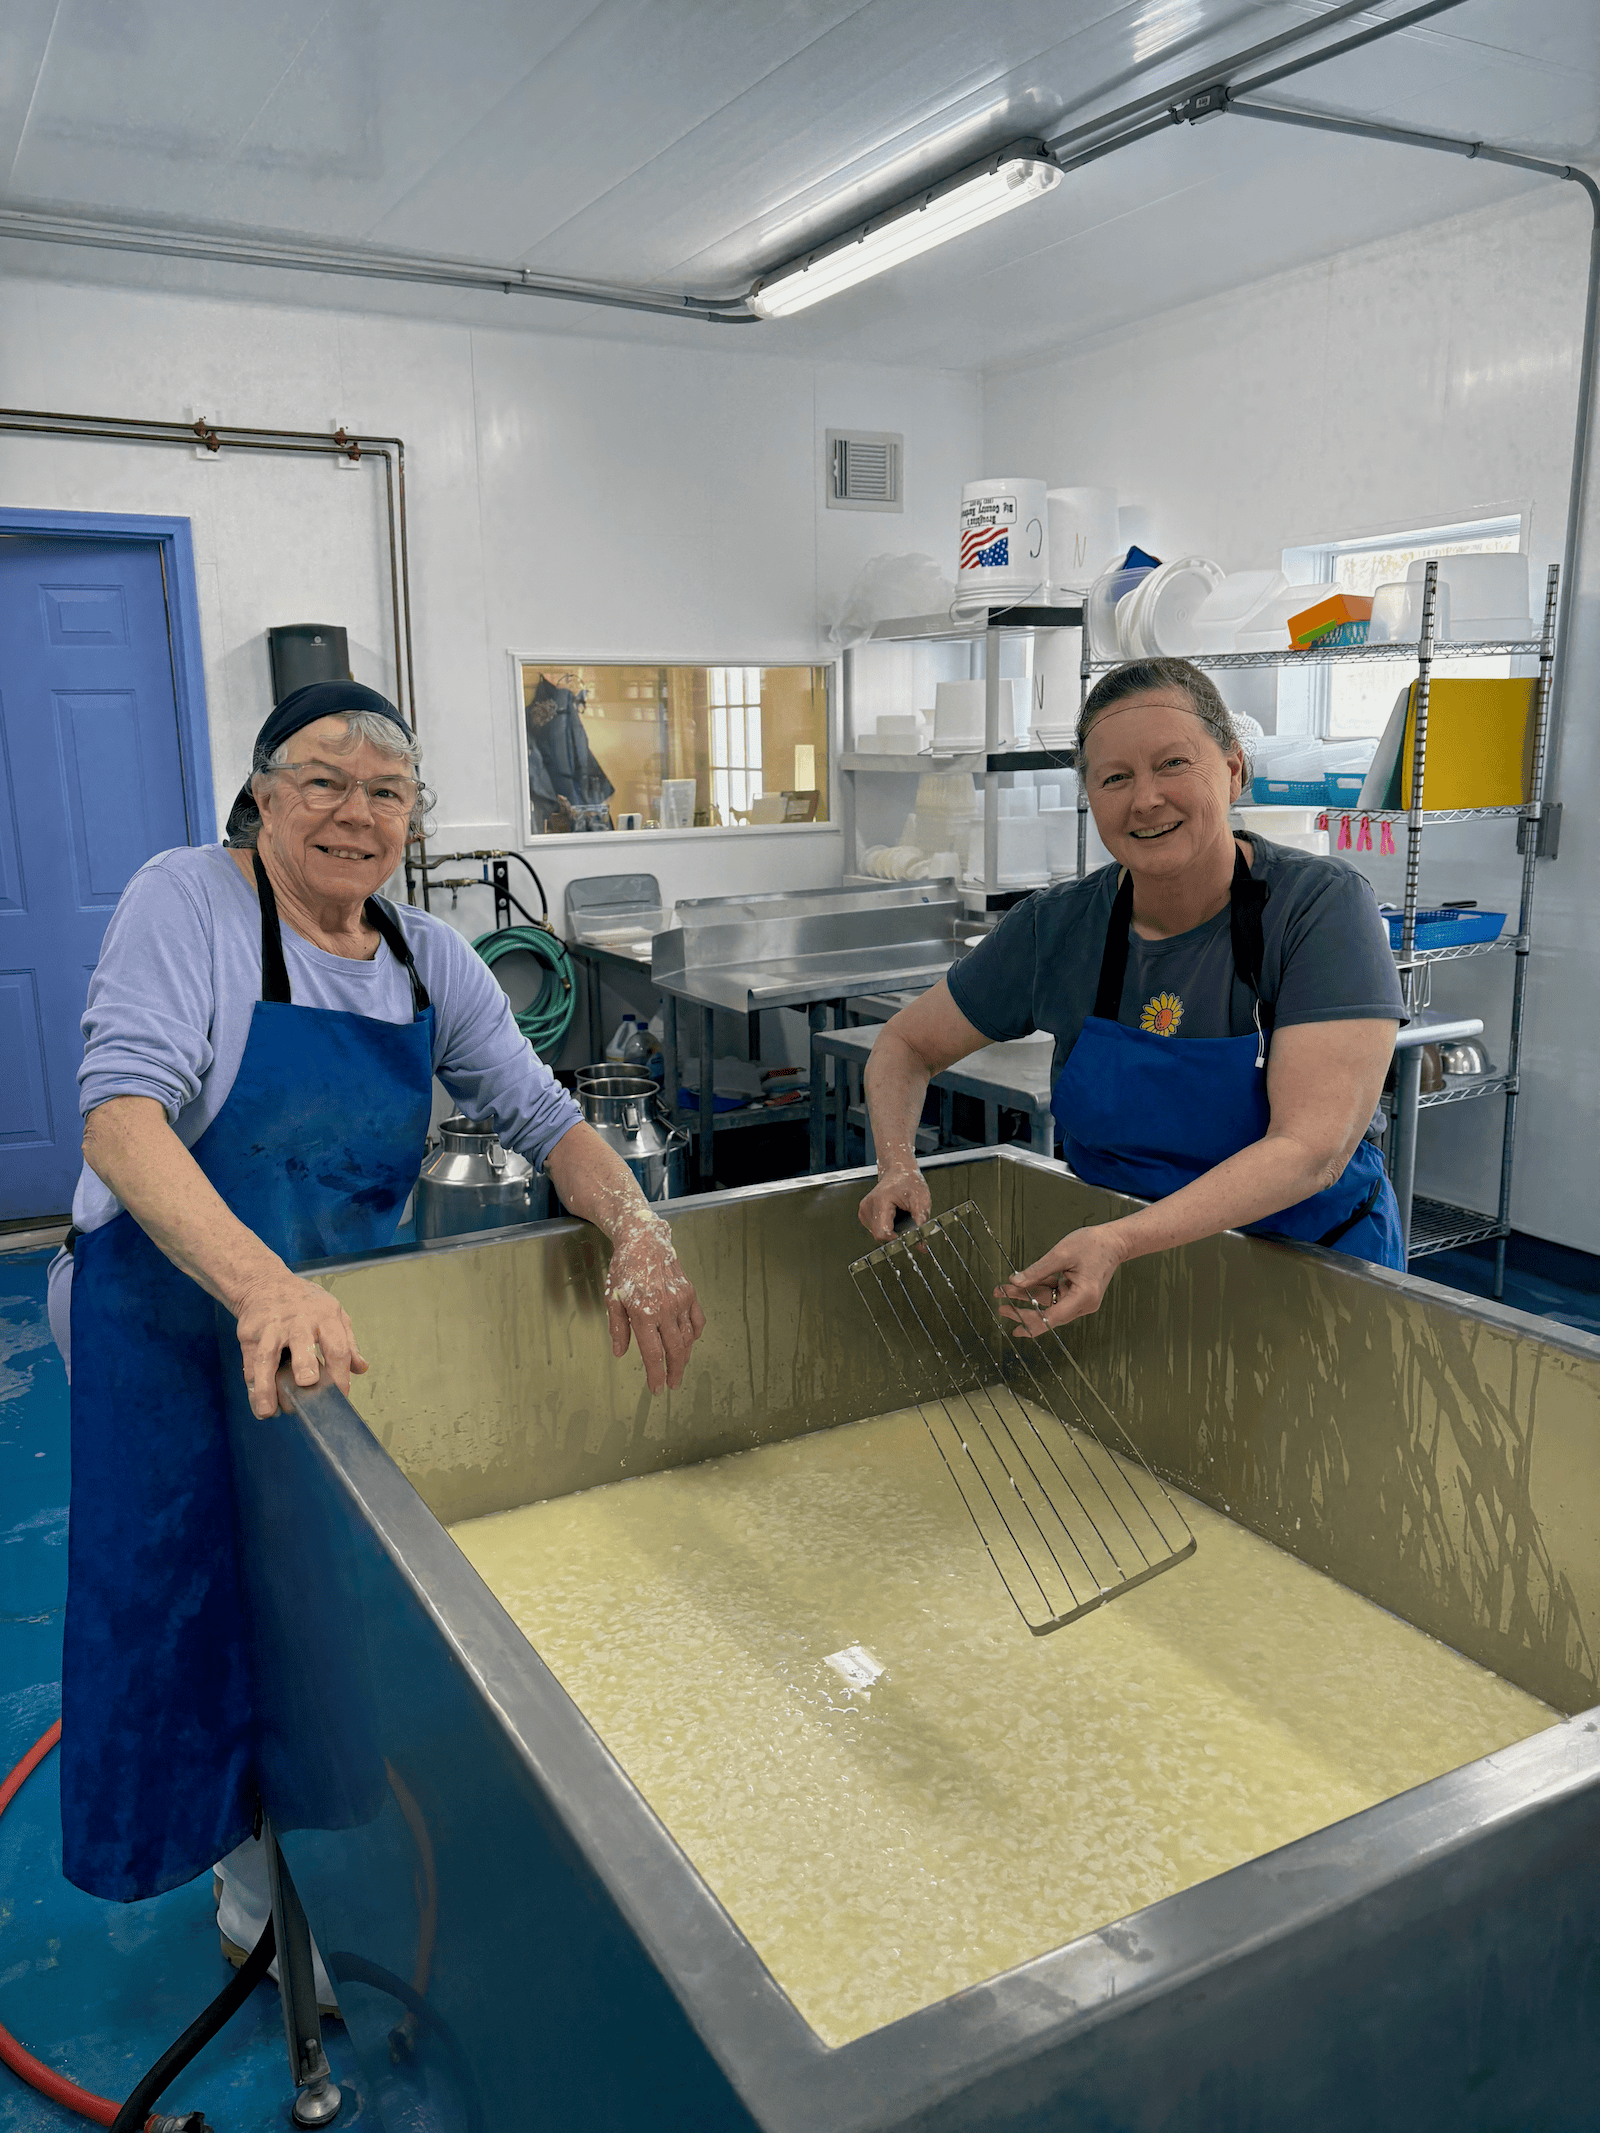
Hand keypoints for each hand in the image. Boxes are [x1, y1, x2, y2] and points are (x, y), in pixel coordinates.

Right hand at [232, 1267, 367, 1417]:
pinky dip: (254, 1386)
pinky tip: (259, 1404)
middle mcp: (297, 1320)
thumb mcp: (333, 1312)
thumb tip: (361, 1368)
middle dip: (304, 1365)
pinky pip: (250, 1364)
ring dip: (267, 1385)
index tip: (340, 1395)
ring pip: (266, 1356)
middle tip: (306, 1384)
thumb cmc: (305, 1303)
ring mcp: (271, 1328)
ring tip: (269, 1410)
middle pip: (301, 1342)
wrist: (265, 1283)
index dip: (340, 1373)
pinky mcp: (249, 1335)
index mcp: (324, 1316)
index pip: (336, 1346)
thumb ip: (348, 1342)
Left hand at [604, 1214, 705, 1393]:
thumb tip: (620, 1353)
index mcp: (643, 1313)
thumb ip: (618, 1328)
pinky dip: (695, 1334)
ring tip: (679, 1367)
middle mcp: (665, 1309)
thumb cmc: (625, 1268)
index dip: (656, 1375)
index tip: (657, 1388)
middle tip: (673, 1385)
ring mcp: (680, 1301)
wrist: (644, 1240)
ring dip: (685, 1356)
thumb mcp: (612, 1298)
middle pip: (676, 1350)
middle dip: (675, 1372)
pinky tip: (690, 1341)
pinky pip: (697, 1320)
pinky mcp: (690, 1293)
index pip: (653, 1354)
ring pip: (688, 1338)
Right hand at [858, 1164, 930, 1241]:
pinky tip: (894, 1217)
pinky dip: (888, 1228)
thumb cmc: (909, 1182)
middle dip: (896, 1236)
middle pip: (880, 1236)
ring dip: (892, 1232)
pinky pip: (876, 1230)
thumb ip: (921, 1222)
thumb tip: (922, 1244)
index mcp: (880, 1201)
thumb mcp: (921, 1199)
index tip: (910, 1239)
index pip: (882, 1233)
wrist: (899, 1171)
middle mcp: (867, 1207)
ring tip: (902, 1218)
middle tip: (910, 1228)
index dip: (897, 1240)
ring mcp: (864, 1211)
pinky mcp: (865, 1215)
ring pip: (878, 1234)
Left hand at [996, 1224, 1127, 1336]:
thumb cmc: (1093, 1244)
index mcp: (1084, 1297)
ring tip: (1004, 1291)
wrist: (1113, 1241)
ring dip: (1027, 1297)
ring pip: (1049, 1303)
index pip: (1053, 1318)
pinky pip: (1054, 1295)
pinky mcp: (1077, 1294)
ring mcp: (1081, 1300)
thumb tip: (1015, 1282)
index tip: (1014, 1324)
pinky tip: (1021, 1285)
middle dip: (1024, 1310)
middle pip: (1049, 1313)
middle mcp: (1084, 1304)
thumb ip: (1037, 1271)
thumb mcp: (1061, 1254)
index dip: (1032, 1322)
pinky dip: (1039, 1290)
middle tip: (1002, 1307)